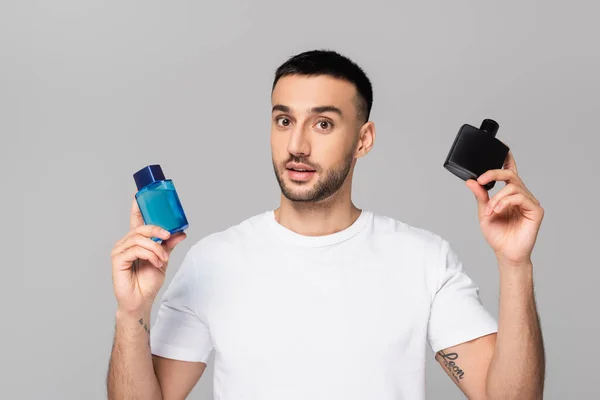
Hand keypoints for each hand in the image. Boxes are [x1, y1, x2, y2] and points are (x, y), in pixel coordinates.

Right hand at [110, 196, 187, 313]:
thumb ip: (169, 245)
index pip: (135, 219)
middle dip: (157, 230)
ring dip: (156, 248)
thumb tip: (181, 232)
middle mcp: (126, 243)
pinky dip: (149, 255)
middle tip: (168, 237)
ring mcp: (120, 250)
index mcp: (136, 241)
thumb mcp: (163, 259)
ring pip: (140, 239)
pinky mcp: (117, 260)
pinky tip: (155, 262)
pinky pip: (135, 249)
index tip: (139, 194)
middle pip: (140, 227)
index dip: (137, 207)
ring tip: (162, 259)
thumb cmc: (148, 281)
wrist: (142, 300)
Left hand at [465, 151, 543, 266]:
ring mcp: (530, 202)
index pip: (510, 172)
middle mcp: (521, 195)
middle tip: (481, 180)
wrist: (505, 253)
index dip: (507, 159)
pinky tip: (497, 211)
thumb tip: (471, 181)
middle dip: (494, 173)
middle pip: (510, 174)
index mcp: (509, 194)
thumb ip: (480, 196)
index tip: (502, 148)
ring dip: (496, 198)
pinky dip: (505, 202)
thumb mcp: (483, 212)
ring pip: (513, 187)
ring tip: (490, 211)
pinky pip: (520, 197)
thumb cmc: (497, 235)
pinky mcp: (536, 210)